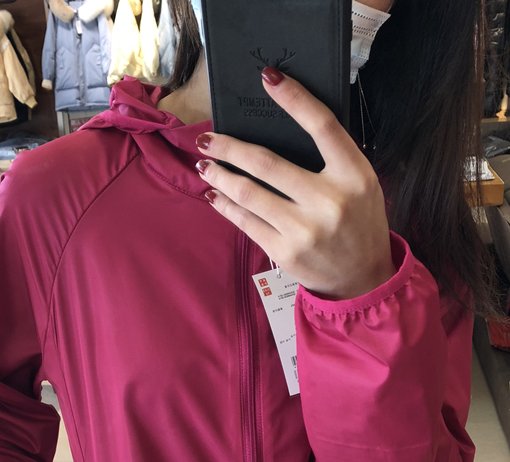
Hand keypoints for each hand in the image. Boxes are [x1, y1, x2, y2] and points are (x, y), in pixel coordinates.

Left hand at [195, 67, 395, 300]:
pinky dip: (225, 205)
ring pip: (248, 193)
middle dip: (230, 148)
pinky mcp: (283, 251)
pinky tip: (214, 194)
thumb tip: (283, 128)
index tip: (268, 78)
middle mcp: (329, 200)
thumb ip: (332, 159)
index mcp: (354, 175)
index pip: (322, 126)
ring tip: (205, 164)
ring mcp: (304, 229)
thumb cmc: (358, 223)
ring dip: (220, 175)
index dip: (294, 99)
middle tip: (206, 139)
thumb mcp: (361, 184)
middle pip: (267, 163)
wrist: (361, 278)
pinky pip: (245, 221)